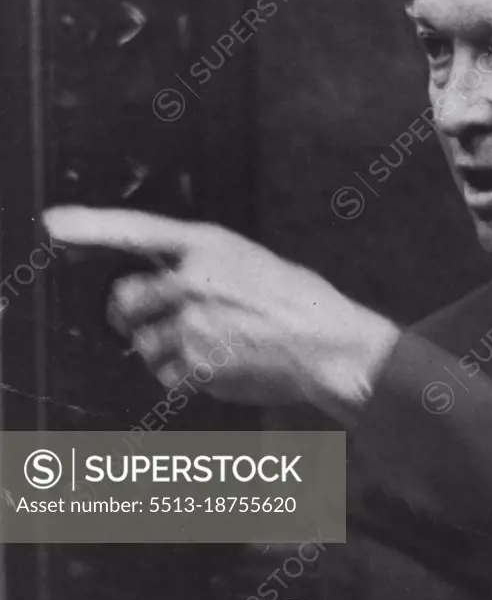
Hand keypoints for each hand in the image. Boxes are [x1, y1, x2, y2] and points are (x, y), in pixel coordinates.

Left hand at [41, 206, 399, 412]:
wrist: (330, 346)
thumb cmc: (299, 302)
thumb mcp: (251, 263)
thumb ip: (201, 266)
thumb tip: (155, 282)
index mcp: (211, 247)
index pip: (138, 230)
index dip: (91, 226)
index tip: (54, 224)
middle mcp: (194, 282)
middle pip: (125, 298)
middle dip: (130, 312)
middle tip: (154, 318)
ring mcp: (193, 326)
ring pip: (143, 343)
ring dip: (165, 347)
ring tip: (212, 344)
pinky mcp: (197, 367)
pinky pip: (165, 374)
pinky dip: (183, 374)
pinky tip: (219, 363)